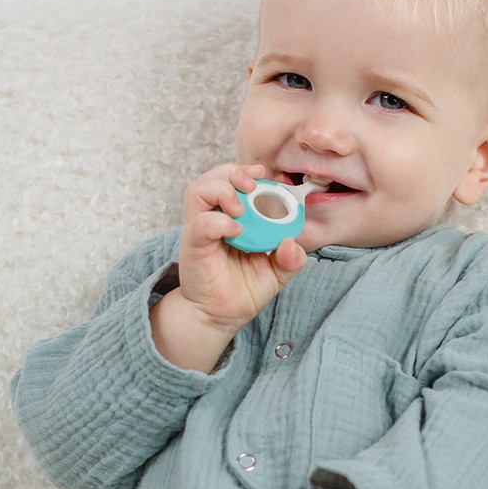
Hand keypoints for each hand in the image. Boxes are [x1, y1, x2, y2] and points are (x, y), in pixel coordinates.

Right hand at [150, 162, 306, 370]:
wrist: (219, 317)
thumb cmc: (243, 291)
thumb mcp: (276, 274)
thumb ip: (291, 259)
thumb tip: (292, 243)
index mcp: (232, 218)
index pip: (232, 181)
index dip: (245, 171)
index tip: (263, 173)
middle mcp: (213, 218)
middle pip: (212, 178)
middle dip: (232, 172)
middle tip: (251, 184)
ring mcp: (201, 230)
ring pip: (198, 191)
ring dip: (222, 190)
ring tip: (241, 208)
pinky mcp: (194, 246)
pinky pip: (200, 223)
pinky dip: (218, 221)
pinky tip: (235, 230)